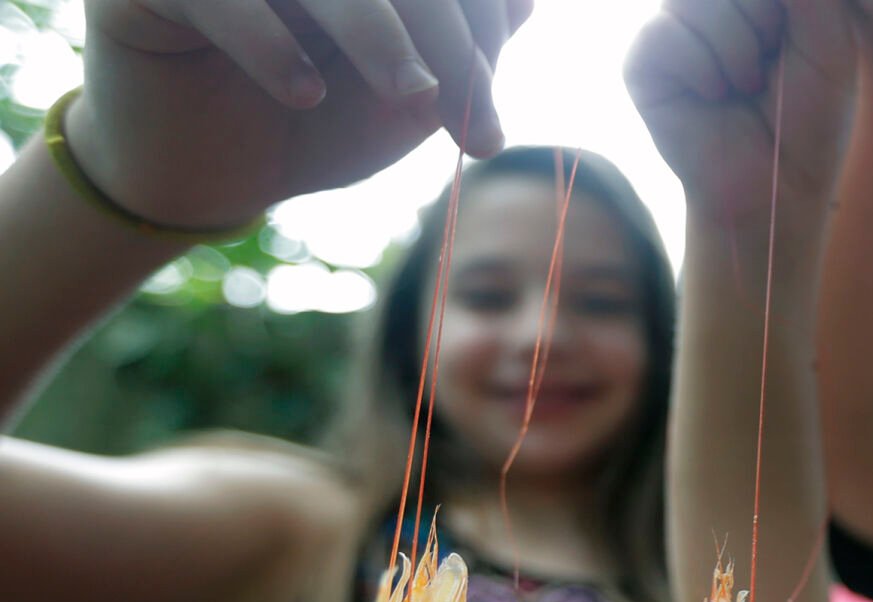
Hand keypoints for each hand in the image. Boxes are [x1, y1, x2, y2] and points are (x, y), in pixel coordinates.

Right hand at [69, 0, 530, 230]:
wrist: (209, 175)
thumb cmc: (313, 124)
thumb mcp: (402, 97)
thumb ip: (462, 49)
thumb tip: (525, 3)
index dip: (478, 28)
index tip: (485, 124)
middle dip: (444, 36)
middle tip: (463, 115)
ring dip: (373, 28)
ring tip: (408, 97)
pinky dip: (267, 41)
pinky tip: (303, 94)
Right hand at [626, 0, 855, 228]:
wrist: (775, 186)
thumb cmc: (808, 117)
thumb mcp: (825, 39)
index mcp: (754, 0)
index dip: (769, 8)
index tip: (786, 39)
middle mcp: (708, 6)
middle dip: (761, 17)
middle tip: (771, 65)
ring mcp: (672, 29)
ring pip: (692, 1)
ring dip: (734, 47)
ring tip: (747, 86)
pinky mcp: (644, 62)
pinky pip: (663, 34)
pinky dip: (700, 67)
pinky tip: (715, 97)